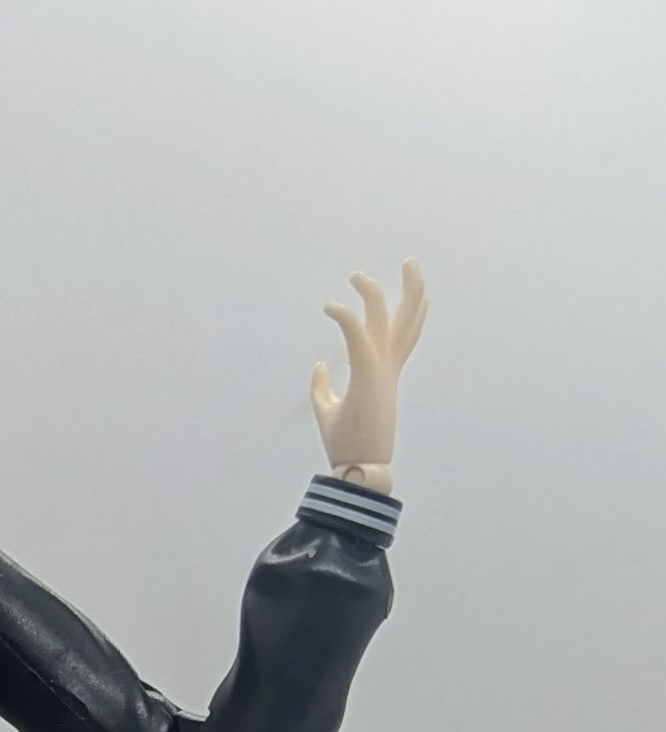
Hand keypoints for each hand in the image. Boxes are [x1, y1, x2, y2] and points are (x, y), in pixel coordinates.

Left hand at [310, 262, 426, 490]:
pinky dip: (345, 316)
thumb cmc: (347, 445)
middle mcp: (388, 367)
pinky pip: (356, 333)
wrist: (357, 469)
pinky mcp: (367, 373)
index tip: (405, 288)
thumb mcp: (330, 410)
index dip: (410, 311)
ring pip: (386, 318)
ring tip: (358, 274)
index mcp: (385, 374)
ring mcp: (380, 369)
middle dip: (412, 289)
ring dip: (373, 292)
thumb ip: (323, 387)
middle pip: (407, 320)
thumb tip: (319, 366)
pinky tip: (331, 306)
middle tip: (410, 262)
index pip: (403, 335)